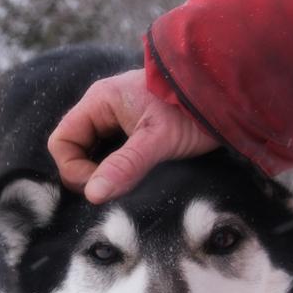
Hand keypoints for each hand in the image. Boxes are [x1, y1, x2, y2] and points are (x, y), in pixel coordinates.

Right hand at [48, 68, 218, 203]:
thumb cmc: (193, 110)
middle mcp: (103, 108)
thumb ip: (125, 166)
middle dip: (88, 174)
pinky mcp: (134, 130)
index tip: (100, 186)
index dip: (73, 169)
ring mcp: (118, 118)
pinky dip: (118, 170)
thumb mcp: (158, 140)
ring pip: (93, 154)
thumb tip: (92, 195)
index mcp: (99, 101)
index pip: (61, 141)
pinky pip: (112, 154)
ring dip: (104, 173)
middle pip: (74, 149)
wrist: (230, 96)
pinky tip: (136, 179)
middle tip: (116, 189)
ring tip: (128, 185)